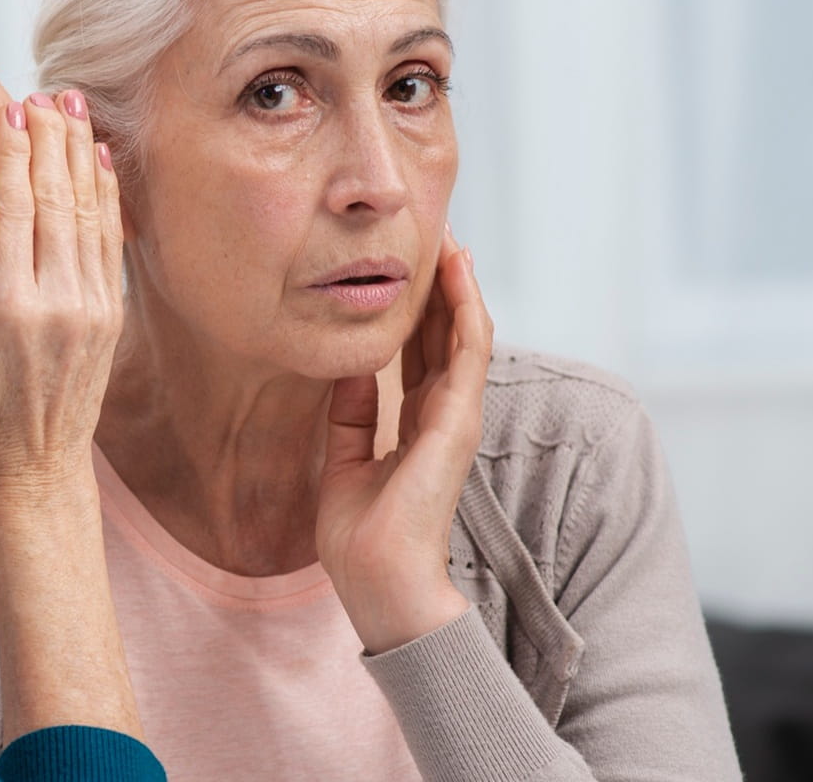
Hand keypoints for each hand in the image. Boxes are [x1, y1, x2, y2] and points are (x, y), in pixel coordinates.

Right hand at [0, 91, 122, 499]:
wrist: (33, 469)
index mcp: (12, 307)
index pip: (15, 208)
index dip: (14, 154)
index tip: (11, 110)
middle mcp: (61, 301)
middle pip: (58, 199)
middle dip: (53, 140)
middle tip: (47, 93)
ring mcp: (93, 307)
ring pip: (89, 212)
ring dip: (82, 156)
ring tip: (75, 108)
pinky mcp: (110, 314)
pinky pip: (109, 240)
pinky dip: (106, 195)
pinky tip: (100, 161)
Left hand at [315, 226, 491, 653]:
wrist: (379, 580)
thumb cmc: (361, 537)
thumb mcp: (345, 460)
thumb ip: (349, 414)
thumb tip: (346, 368)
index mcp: (417, 425)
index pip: (422, 353)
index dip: (418, 308)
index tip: (407, 264)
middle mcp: (442, 415)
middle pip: (445, 335)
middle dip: (441, 285)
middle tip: (433, 231)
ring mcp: (456, 417)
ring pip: (465, 334)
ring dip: (460, 285)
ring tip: (451, 238)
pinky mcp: (459, 421)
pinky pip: (468, 352)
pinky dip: (466, 309)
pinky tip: (459, 273)